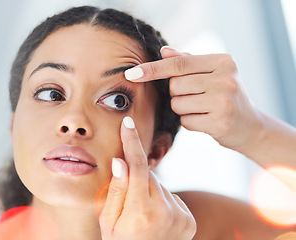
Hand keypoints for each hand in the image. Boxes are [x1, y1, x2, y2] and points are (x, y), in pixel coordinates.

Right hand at [99, 116, 195, 239]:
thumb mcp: (107, 222)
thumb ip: (115, 191)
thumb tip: (121, 161)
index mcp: (140, 212)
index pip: (137, 167)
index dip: (131, 143)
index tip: (128, 123)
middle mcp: (164, 213)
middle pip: (148, 177)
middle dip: (135, 180)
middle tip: (127, 204)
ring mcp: (180, 217)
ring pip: (159, 187)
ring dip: (148, 193)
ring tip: (141, 218)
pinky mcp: (189, 220)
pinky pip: (170, 198)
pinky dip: (161, 203)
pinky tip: (154, 221)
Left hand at [124, 47, 262, 150]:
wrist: (251, 127)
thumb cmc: (224, 96)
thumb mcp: (212, 74)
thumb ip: (187, 62)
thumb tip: (164, 51)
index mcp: (223, 62)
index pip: (179, 63)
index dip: (153, 68)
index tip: (131, 73)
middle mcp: (226, 79)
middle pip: (175, 85)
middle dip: (176, 93)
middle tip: (197, 97)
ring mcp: (224, 101)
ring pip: (177, 104)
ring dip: (183, 109)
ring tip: (203, 109)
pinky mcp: (220, 122)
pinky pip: (185, 121)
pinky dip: (190, 122)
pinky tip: (207, 120)